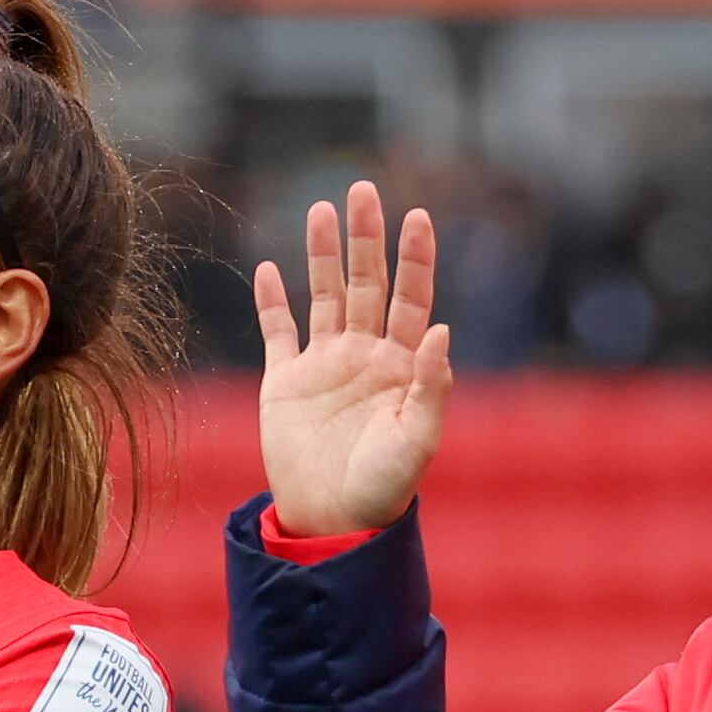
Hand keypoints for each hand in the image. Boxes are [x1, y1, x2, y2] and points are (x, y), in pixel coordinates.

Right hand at [252, 181, 451, 535]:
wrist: (331, 522)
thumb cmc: (384, 488)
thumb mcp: (417, 439)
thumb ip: (431, 386)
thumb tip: (442, 331)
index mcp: (401, 365)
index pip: (412, 298)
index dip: (415, 257)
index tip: (417, 216)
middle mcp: (364, 356)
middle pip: (367, 283)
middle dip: (366, 238)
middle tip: (362, 189)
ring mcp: (324, 366)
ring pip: (324, 296)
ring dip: (322, 255)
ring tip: (320, 208)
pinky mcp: (285, 383)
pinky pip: (278, 332)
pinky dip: (272, 301)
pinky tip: (269, 269)